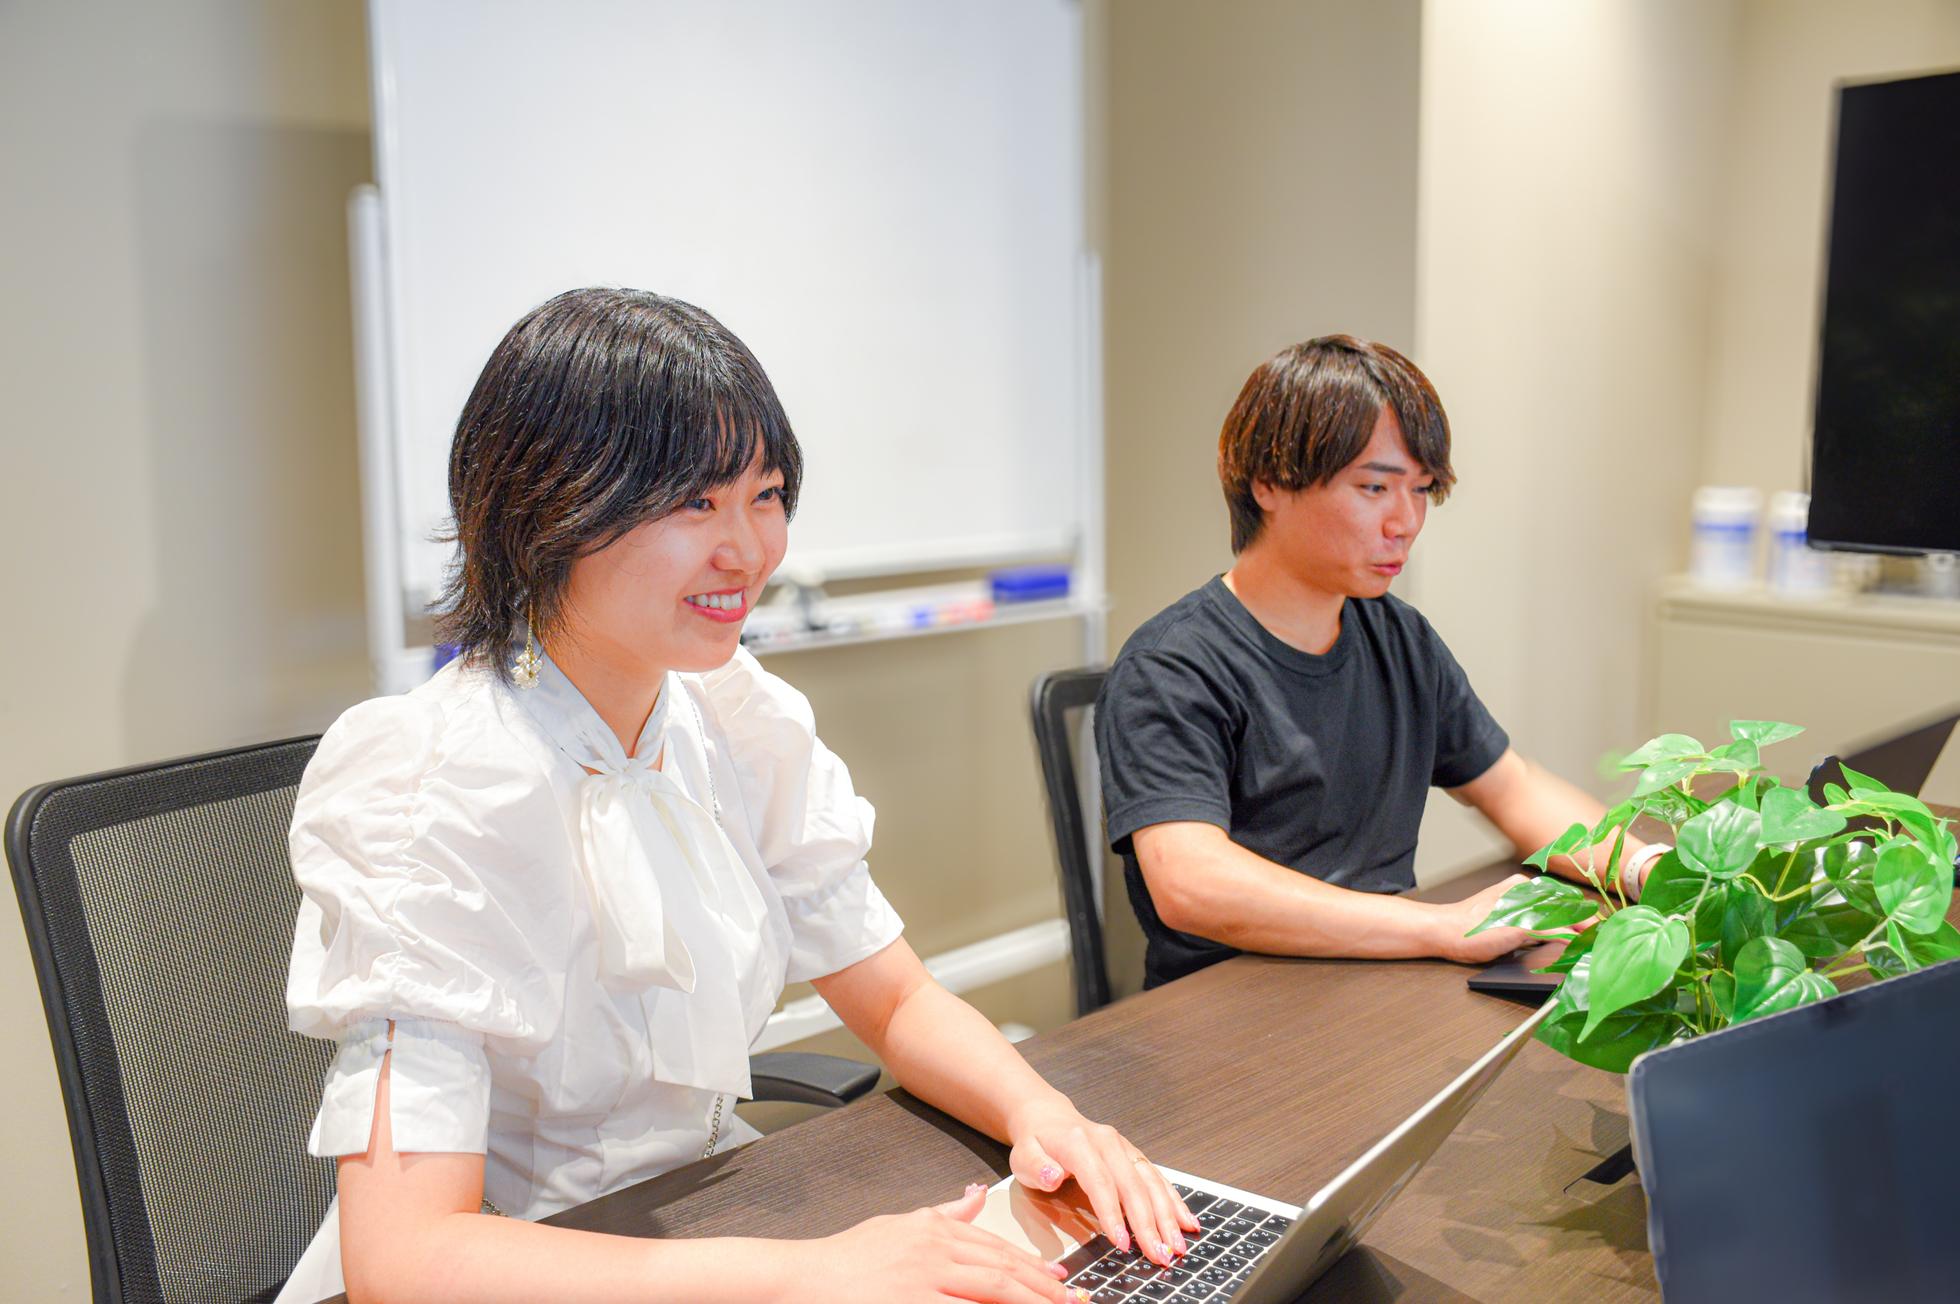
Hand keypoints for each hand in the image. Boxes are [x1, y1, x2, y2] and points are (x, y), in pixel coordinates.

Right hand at [791, 1184, 1084, 1302]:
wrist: (803, 1278)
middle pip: (1001, 1270)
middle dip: (1041, 1289)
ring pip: (990, 1290)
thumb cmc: (848, 1258)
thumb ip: (944, 1213)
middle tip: (1073, 1302)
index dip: (1032, 1267)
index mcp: (935, 1231)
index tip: (1059, 1282)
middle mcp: (935, 1251)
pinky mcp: (913, 1303)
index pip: (996, 1248)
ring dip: (1026, 1303)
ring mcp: (924, 1280)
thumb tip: (977, 1194)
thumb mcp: (900, 1225)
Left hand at [1002, 1100, 1197, 1267]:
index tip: (1122, 1242)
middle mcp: (1107, 1142)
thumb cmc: (1036, 1143)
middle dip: (1149, 1223)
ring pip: (1151, 1182)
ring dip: (1167, 1215)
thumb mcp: (1023, 1155)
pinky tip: (1187, 1220)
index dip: (1112, 1213)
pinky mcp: (1134, 1155)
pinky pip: (1157, 1177)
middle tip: (1159, 1254)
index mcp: (1078, 1142)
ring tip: (1177, 1244)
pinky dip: (1174, 1200)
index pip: (1099, 1181)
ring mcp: (1124, 1147)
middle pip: (1132, 1185)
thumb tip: (1052, 1175)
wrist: (1049, 1118)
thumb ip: (1036, 1166)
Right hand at [1430, 873, 1587, 964]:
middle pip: (1569, 904)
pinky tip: (1582, 947)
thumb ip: (1530, 921)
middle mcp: (1525, 890)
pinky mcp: (1521, 921)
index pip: (1561, 897)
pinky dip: (1572, 939)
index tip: (1597, 926)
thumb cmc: (1470, 928)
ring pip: (1566, 916)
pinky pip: (1555, 930)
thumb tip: (1558, 934)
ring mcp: (1523, 904)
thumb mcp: (1505, 918)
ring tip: (1601, 944)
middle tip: (1606, 937)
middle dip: (1590, 922)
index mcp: (1521, 886)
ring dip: (1586, 932)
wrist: (1445, 929)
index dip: (1582, 913)